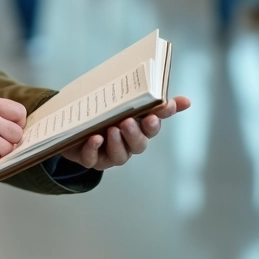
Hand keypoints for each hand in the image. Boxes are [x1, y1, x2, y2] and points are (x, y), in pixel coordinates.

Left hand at [59, 96, 190, 170]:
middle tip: (128, 121)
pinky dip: (93, 149)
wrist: (72, 127)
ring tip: (111, 129)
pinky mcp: (90, 159)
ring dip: (117, 143)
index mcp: (138, 129)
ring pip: (120, 155)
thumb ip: (148, 100)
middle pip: (139, 144)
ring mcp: (109, 154)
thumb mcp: (122, 103)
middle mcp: (127, 145)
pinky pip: (93, 158)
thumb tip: (186, 101)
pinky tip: (94, 139)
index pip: (153, 125)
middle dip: (136, 133)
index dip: (159, 117)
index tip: (164, 106)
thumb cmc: (103, 116)